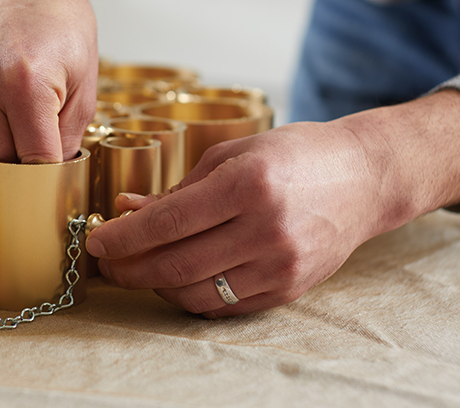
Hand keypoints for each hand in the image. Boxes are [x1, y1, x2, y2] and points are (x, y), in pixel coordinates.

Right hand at [0, 0, 97, 162]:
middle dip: (21, 149)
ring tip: (13, 90)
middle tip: (39, 121)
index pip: (33, 159)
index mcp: (26, 82)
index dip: (48, 166)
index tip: (56, 166)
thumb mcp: (84, 83)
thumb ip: (68, 137)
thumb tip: (48, 179)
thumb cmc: (62, 30)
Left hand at [85, 91, 459, 316]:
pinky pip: (224, 305)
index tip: (96, 240)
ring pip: (196, 292)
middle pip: (176, 265)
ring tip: (137, 269)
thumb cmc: (294, 155)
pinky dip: (190, 296)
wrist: (362, 178)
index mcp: (248, 184)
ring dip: (156, 285)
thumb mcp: (232, 154)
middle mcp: (265, 228)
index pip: (168, 222)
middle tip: (107, 263)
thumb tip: (126, 210)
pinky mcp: (289, 289)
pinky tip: (175, 279)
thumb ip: (178, 189)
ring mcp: (280, 264)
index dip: (123, 237)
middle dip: (130, 268)